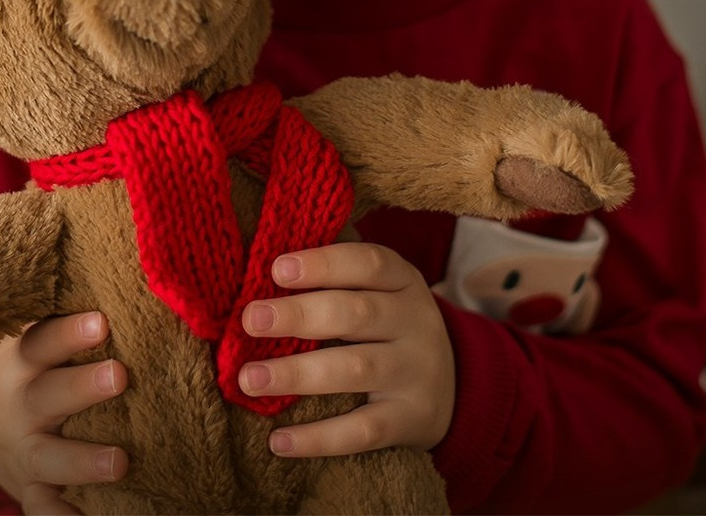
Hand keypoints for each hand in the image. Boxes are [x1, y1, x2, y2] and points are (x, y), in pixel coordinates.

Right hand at [0, 311, 128, 515]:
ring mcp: (26, 449)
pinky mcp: (31, 488)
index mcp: (25, 361)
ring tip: (121, 461)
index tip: (102, 322)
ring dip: (82, 461)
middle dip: (83, 387)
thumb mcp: (38, 342)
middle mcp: (23, 405)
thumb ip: (73, 323)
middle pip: (49, 395)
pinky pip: (42, 507)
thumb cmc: (33, 370)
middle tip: (120, 376)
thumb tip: (136, 277)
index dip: (69, 334)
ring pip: (50, 456)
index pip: (43, 341)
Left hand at [235, 242, 454, 456]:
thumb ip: (336, 283)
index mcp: (404, 282)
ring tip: (249, 379)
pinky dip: (318, 437)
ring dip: (297, 374)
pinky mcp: (410, 420)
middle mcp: (415, 323)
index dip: (323, 264)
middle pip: (356, 314)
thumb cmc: (390, 329)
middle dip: (299, 315)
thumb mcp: (381, 294)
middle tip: (250, 320)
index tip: (276, 269)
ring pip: (355, 369)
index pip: (369, 264)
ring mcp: (415, 373)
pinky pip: (362, 431)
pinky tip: (277, 441)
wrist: (455, 388)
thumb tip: (259, 286)